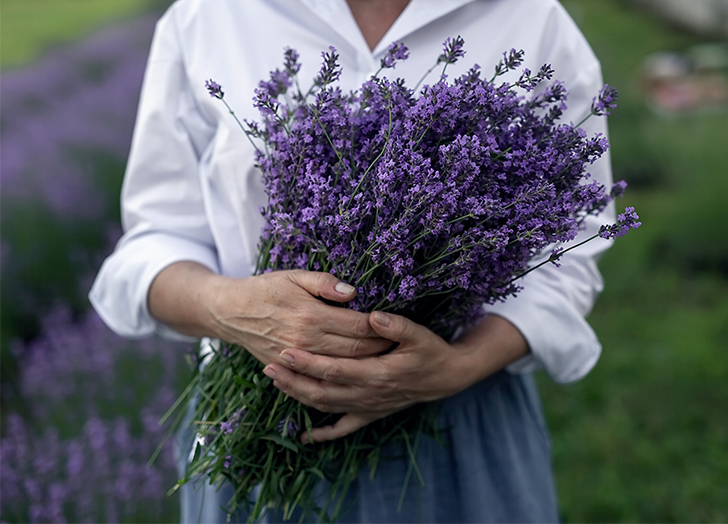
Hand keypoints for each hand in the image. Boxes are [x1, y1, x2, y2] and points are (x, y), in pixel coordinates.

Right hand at [207, 270, 390, 365]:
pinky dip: (341, 379)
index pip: (358, 326)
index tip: (396, 327)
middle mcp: (306, 341)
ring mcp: (297, 359)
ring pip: (341, 368)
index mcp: (311, 315)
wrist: (232, 312)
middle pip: (355, 350)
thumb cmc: (267, 289)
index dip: (381, 328)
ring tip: (385, 362)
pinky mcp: (289, 370)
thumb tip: (353, 292)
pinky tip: (356, 376)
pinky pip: (321, 380)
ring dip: (365, 366)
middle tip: (399, 347)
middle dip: (379, 349)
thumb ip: (325, 283)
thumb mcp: (294, 276)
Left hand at [263, 311, 475, 441]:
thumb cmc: (430, 351)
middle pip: (322, 390)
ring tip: (276, 382)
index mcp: (377, 373)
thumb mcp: (419, 334)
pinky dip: (322, 434)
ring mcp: (368, 407)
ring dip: (299, 396)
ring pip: (326, 406)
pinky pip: (343, 428)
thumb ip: (396, 326)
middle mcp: (368, 394)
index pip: (334, 369)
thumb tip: (372, 316)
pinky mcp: (371, 414)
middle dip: (293, 379)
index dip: (308, 363)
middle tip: (268, 366)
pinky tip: (303, 437)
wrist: (446, 377)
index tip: (285, 351)